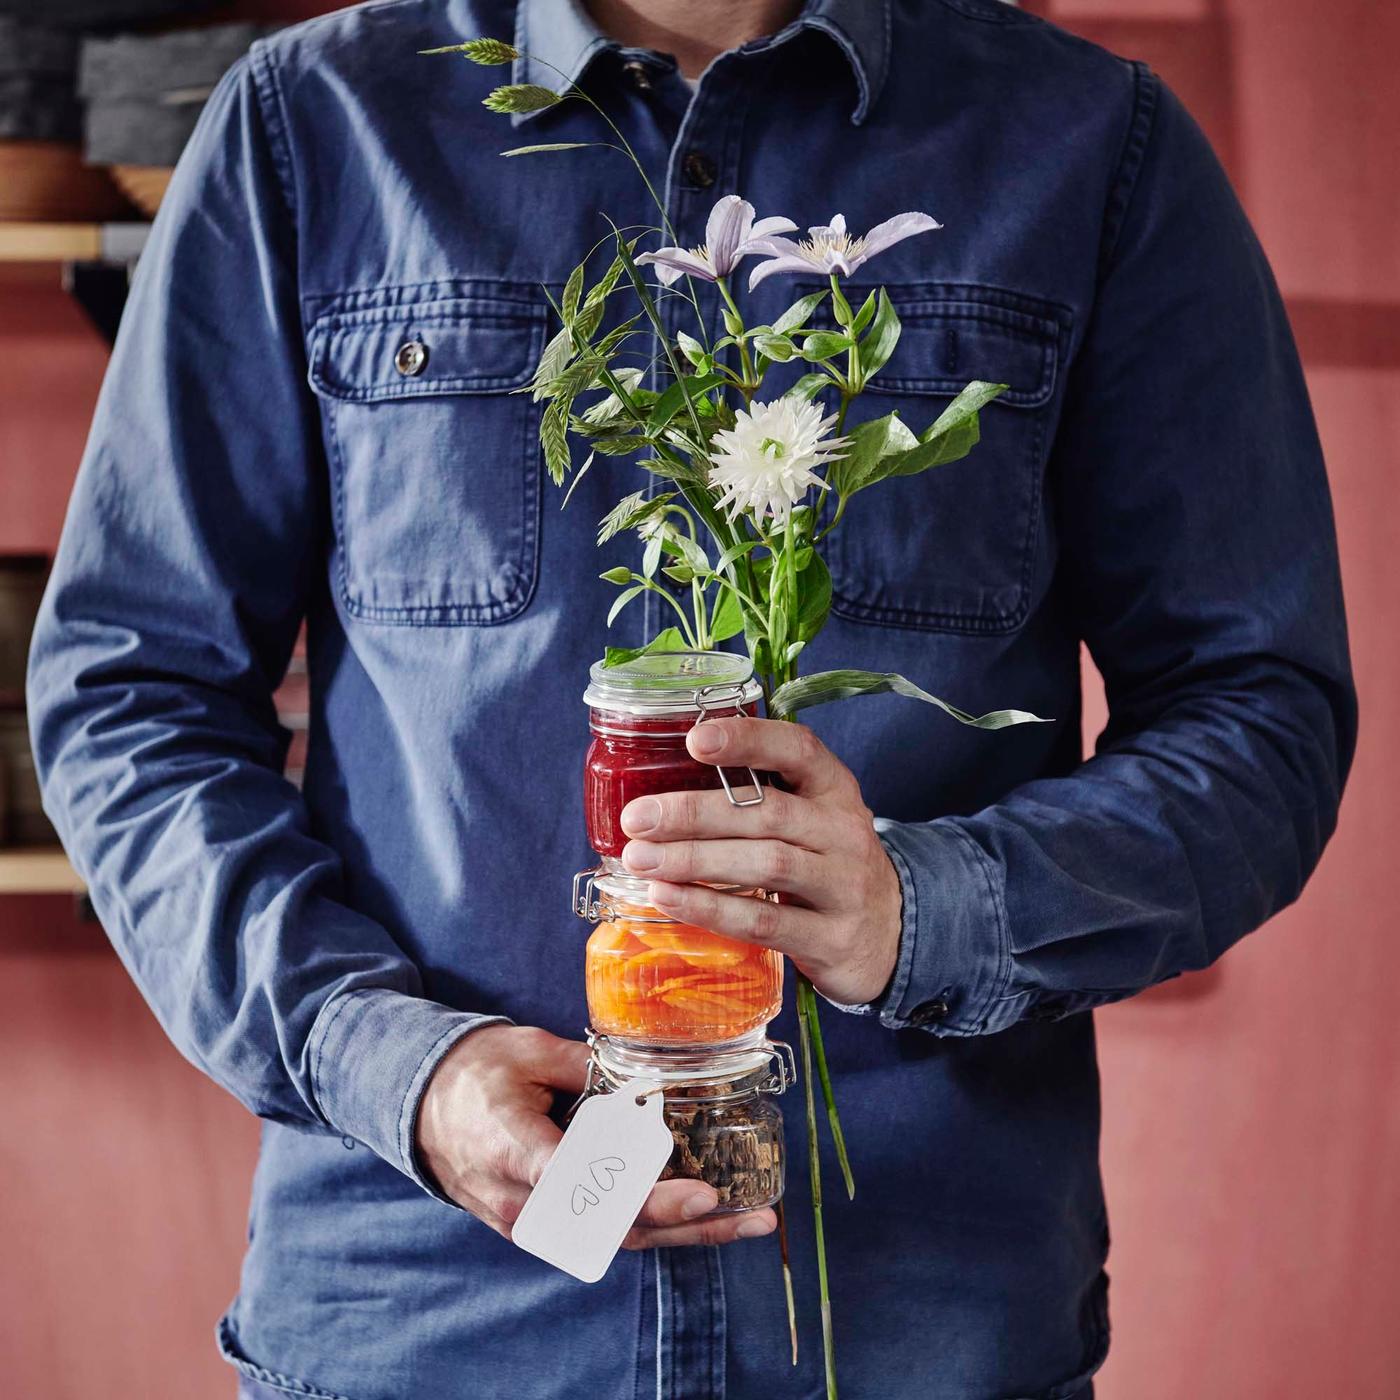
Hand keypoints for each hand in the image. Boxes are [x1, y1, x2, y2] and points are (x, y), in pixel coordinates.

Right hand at [414, 1023, 776, 1248]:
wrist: (420, 1104)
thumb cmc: (475, 1071)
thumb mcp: (528, 1049)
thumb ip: (587, 1067)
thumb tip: (644, 1080)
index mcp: (515, 1148)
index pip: (586, 1187)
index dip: (644, 1196)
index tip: (698, 1193)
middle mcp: (524, 1199)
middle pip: (613, 1228)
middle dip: (686, 1226)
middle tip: (747, 1215)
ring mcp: (530, 1221)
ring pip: (616, 1240)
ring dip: (683, 1234)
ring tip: (747, 1221)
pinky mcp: (540, 1225)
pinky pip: (604, 1234)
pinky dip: (656, 1229)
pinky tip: (704, 1218)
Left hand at [619, 717, 902, 1006]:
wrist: (892, 936)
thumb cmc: (827, 865)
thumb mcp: (812, 820)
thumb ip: (757, 798)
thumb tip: (661, 786)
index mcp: (836, 790)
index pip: (799, 750)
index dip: (748, 740)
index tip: (694, 740)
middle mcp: (844, 832)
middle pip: (768, 813)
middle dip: (695, 813)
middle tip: (637, 819)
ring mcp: (843, 887)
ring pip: (766, 864)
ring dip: (696, 860)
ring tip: (641, 860)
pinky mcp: (831, 939)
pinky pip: (764, 921)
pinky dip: (711, 909)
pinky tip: (668, 898)